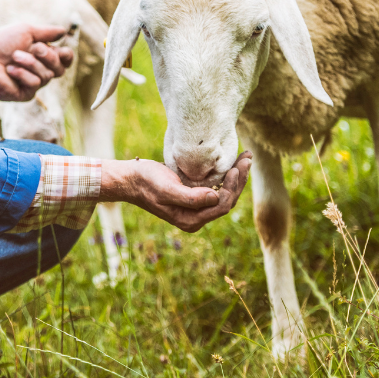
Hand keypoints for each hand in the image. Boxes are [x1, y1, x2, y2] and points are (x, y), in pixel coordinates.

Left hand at [0, 23, 74, 101]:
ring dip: (31, 63)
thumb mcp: (26, 31)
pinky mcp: (25, 94)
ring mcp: (32, 83)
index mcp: (40, 55)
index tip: (60, 48)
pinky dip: (23, 74)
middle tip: (34, 47)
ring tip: (14, 57)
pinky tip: (10, 70)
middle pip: (59, 69)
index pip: (64, 60)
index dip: (66, 55)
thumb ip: (46, 32)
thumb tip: (64, 31)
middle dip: (48, 56)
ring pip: (47, 76)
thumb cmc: (1, 42)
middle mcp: (38, 70)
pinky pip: (35, 84)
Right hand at [99, 152, 252, 232]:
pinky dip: (224, 175)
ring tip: (245, 158)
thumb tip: (215, 197)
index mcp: (191, 219)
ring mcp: (195, 207)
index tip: (236, 167)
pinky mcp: (193, 197)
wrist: (131, 179)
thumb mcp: (167, 189)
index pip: (222, 205)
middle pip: (226, 200)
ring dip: (235, 177)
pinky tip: (230, 163)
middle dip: (239, 180)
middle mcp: (196, 217)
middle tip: (247, 158)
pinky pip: (215, 188)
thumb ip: (190, 197)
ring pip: (223, 193)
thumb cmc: (146, 182)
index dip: (232, 187)